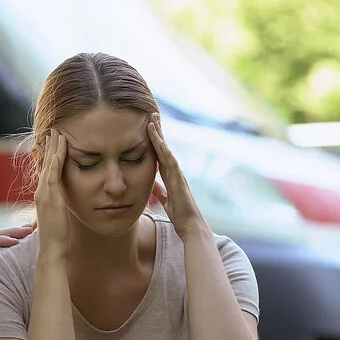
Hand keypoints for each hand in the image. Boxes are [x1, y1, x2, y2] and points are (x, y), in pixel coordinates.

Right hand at [34, 129, 69, 257]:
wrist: (52, 249)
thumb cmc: (57, 236)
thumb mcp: (57, 216)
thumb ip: (58, 206)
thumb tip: (62, 202)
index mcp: (43, 195)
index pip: (45, 170)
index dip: (47, 155)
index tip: (51, 141)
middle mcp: (40, 191)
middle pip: (44, 163)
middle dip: (49, 146)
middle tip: (52, 129)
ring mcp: (44, 193)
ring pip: (48, 165)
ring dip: (52, 148)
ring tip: (56, 132)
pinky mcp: (50, 197)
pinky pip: (53, 174)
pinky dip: (56, 160)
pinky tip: (59, 149)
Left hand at [148, 113, 209, 239]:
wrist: (190, 225)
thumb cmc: (180, 214)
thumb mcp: (164, 200)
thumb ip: (159, 191)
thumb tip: (152, 185)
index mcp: (169, 175)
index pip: (160, 154)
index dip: (154, 141)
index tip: (148, 127)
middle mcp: (174, 171)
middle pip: (164, 147)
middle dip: (158, 131)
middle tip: (152, 114)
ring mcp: (177, 173)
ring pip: (166, 149)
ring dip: (159, 134)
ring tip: (153, 118)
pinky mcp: (177, 178)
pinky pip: (168, 159)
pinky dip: (162, 147)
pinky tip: (156, 137)